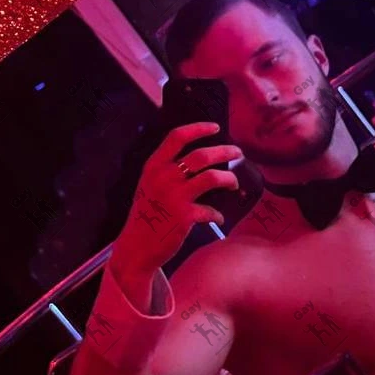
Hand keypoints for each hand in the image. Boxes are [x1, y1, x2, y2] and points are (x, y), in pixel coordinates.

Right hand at [120, 121, 243, 269]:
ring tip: (234, 183)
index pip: (177, 137)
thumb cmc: (147, 215)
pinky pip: (211, 210)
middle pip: (201, 155)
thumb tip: (198, 158)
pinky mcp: (185, 217)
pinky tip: (219, 218)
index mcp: (153, 166)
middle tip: (238, 152)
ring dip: (229, 179)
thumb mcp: (148, 185)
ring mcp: (174, 197)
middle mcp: (163, 178)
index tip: (215, 127)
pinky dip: (218, 214)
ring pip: (213, 177)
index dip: (199, 128)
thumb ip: (166, 170)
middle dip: (224, 151)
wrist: (136, 247)